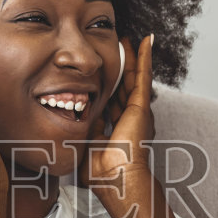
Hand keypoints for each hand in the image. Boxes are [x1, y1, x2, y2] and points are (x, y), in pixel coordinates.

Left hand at [79, 34, 155, 215]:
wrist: (116, 178)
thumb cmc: (101, 172)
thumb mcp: (84, 144)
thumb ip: (82, 129)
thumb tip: (71, 116)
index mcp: (116, 127)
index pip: (110, 100)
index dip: (106, 85)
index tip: (100, 72)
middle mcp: (129, 117)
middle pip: (123, 85)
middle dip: (121, 66)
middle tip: (117, 46)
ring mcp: (137, 111)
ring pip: (134, 77)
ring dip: (132, 57)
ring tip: (130, 39)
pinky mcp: (142, 106)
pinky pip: (143, 76)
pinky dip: (145, 58)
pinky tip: (146, 41)